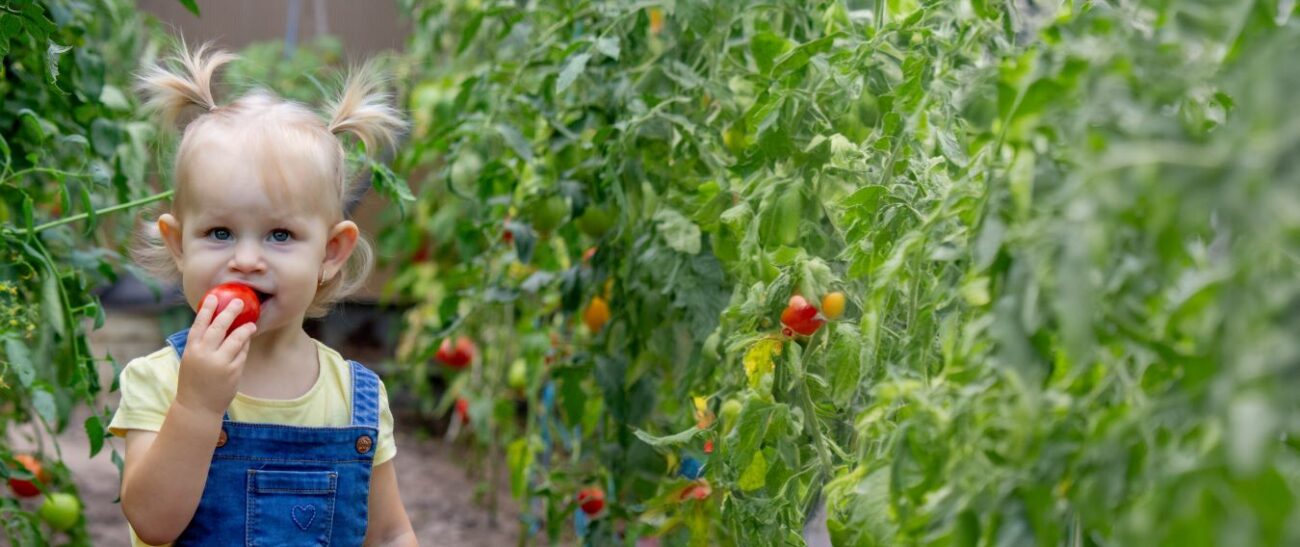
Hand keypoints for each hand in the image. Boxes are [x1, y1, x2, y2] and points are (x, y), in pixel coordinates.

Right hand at [174, 294, 256, 417]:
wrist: (197, 407)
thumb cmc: (194, 382)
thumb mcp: (191, 360)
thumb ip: (202, 345)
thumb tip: (218, 325)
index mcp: (191, 349)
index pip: (199, 324)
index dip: (207, 309)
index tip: (213, 297)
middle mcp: (204, 354)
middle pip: (219, 326)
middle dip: (230, 312)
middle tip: (239, 302)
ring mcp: (219, 362)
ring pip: (236, 339)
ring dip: (245, 329)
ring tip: (252, 324)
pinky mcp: (233, 371)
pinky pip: (242, 353)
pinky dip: (245, 346)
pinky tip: (247, 342)